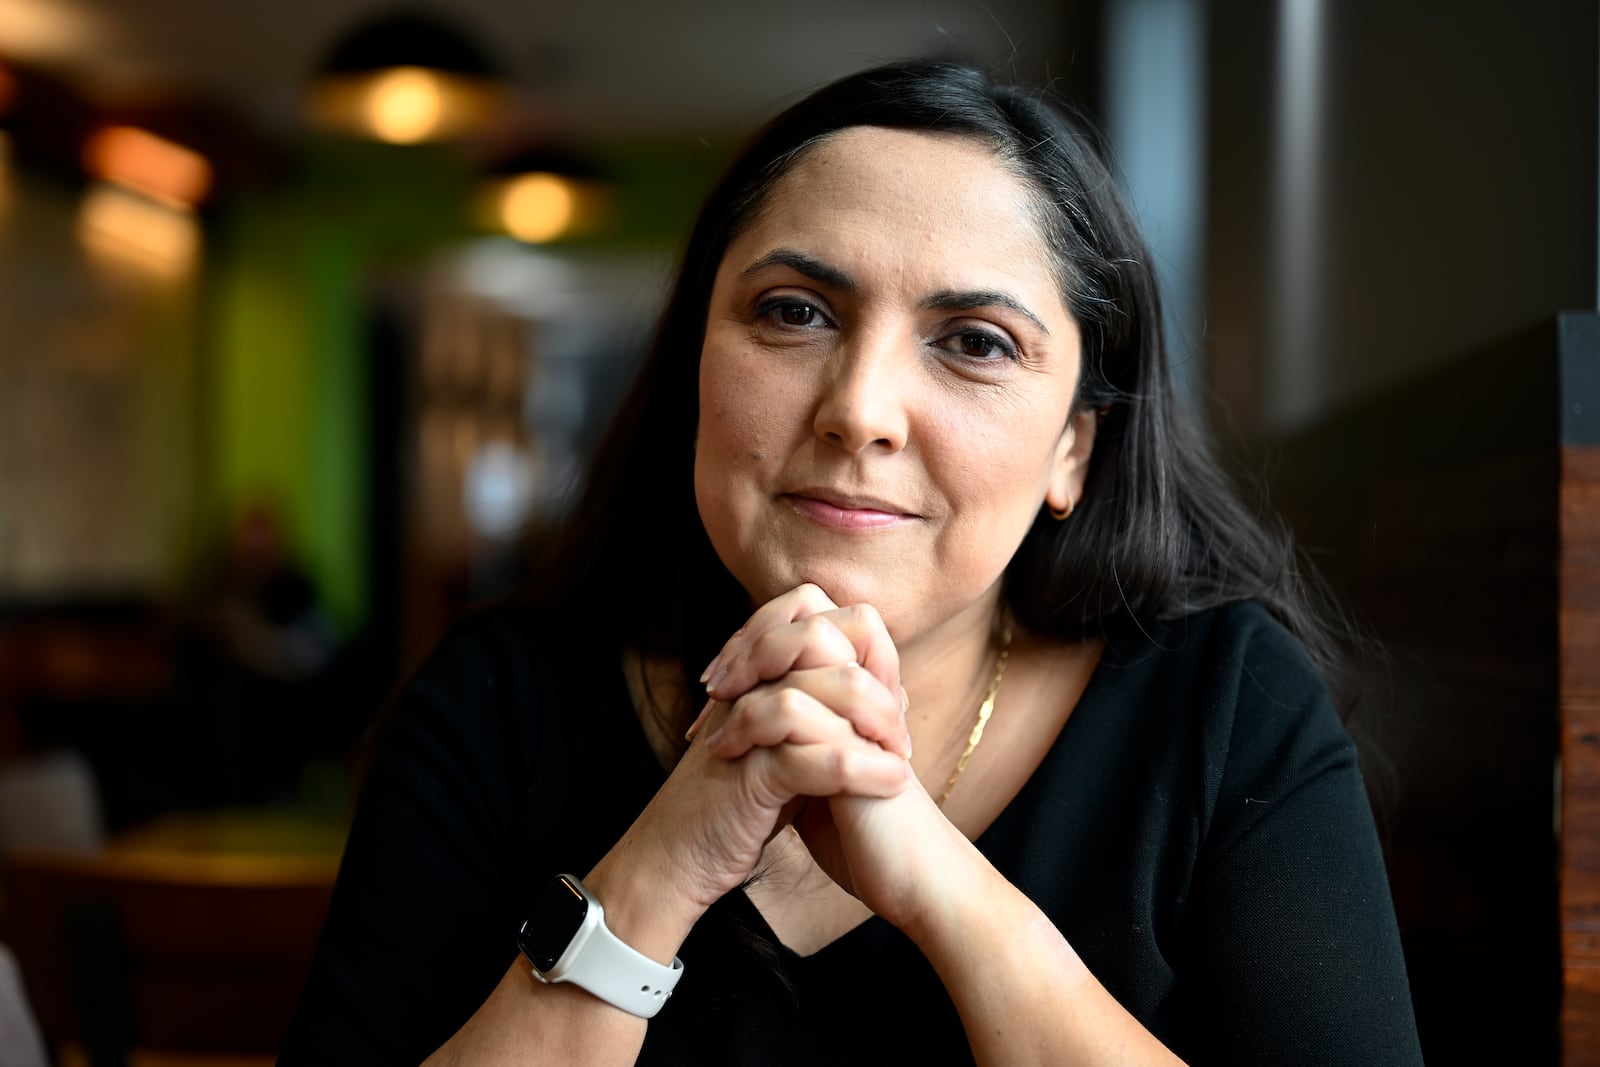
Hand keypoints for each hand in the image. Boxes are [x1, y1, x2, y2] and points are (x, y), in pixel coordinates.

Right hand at [594, 585, 912, 929]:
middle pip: (823, 635)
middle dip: (874, 678)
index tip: (890, 705)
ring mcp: (747, 723)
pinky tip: (893, 783)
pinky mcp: (752, 773)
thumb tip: (891, 692)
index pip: (818, 616)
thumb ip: (824, 714)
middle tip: (897, 732)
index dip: (866, 651)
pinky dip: (865, 768)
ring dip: (878, 722)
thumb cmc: (735, 807)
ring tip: (901, 758)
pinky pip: (821, 755)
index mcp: (755, 674)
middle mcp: (749, 686)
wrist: (675, 860)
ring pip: (830, 687)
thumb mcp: (785, 747)